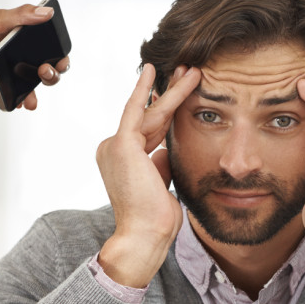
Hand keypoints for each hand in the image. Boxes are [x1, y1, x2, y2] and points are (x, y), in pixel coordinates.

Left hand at [0, 1, 70, 109]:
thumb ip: (23, 16)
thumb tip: (47, 12)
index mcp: (21, 31)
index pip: (48, 46)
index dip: (59, 55)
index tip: (61, 61)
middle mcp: (16, 48)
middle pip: (42, 65)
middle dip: (50, 74)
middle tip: (44, 72)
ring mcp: (6, 63)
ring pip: (27, 81)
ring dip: (34, 91)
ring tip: (32, 99)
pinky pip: (8, 88)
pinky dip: (16, 97)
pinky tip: (19, 103)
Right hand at [95, 64, 201, 287]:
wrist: (146, 233)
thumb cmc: (156, 218)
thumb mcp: (162, 184)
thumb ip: (161, 164)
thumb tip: (164, 150)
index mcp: (124, 161)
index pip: (150, 131)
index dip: (167, 113)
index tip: (180, 96)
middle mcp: (113, 150)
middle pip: (150, 117)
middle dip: (171, 95)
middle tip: (188, 72)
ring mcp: (115, 145)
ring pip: (150, 112)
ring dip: (172, 90)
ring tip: (191, 70)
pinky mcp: (121, 143)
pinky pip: (135, 109)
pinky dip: (144, 89)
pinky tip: (154, 72)